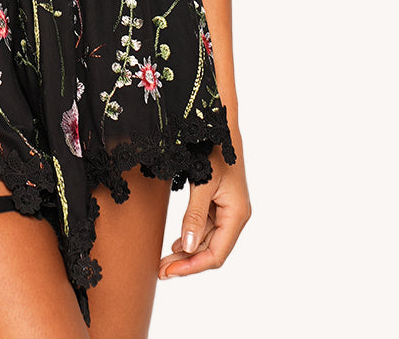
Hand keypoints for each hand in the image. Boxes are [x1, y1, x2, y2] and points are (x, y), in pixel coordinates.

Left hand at [158, 138, 249, 277]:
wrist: (219, 125)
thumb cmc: (214, 150)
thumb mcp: (203, 182)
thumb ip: (195, 215)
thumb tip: (188, 247)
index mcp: (237, 215)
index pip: (216, 254)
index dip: (193, 267)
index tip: (169, 272)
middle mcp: (235, 216)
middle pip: (211, 250)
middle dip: (187, 263)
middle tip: (161, 271)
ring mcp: (227, 210)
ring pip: (207, 240)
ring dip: (187, 252)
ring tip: (164, 262)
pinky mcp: (218, 203)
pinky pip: (205, 227)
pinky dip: (191, 237)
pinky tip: (177, 245)